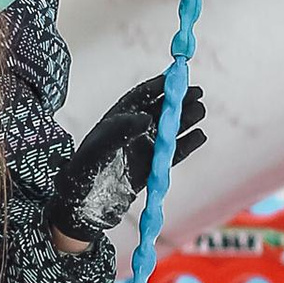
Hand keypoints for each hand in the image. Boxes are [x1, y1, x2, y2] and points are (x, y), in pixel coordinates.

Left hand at [48, 76, 206, 242]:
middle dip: (178, 100)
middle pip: (159, 110)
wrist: (82, 206)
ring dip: (185, 120)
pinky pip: (172, 154)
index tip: (177, 76)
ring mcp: (142, 150)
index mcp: (116, 120)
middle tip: (198, 92)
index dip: (159, 85)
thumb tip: (147, 117)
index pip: (140, 96)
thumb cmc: (84, 172)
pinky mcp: (150, 169)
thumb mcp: (99, 147)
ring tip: (200, 110)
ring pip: (169, 130)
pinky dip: (186, 144)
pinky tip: (199, 135)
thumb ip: (121, 131)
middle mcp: (131, 133)